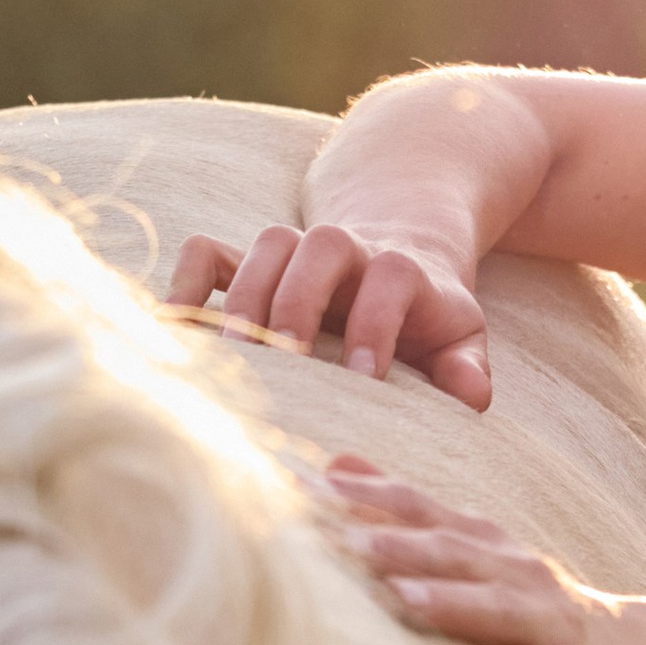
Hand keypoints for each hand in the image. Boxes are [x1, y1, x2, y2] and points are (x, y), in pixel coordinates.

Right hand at [168, 222, 491, 410]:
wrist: (392, 256)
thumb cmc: (425, 317)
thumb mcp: (460, 338)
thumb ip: (467, 368)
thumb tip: (470, 398)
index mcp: (402, 268)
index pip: (392, 278)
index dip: (377, 323)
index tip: (364, 379)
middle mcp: (345, 249)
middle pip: (320, 246)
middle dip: (301, 303)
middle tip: (288, 363)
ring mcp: (292, 250)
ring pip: (265, 246)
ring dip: (245, 299)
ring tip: (231, 358)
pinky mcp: (247, 261)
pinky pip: (207, 252)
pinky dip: (186, 284)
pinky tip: (175, 332)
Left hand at [326, 456, 645, 644]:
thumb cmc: (533, 614)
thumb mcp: (476, 558)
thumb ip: (410, 517)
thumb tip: (337, 463)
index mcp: (487, 547)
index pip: (424, 512)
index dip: (372, 497)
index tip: (312, 487)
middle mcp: (516, 574)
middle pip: (454, 555)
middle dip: (398, 546)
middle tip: (342, 544)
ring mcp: (548, 625)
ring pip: (495, 609)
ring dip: (447, 602)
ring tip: (400, 599)